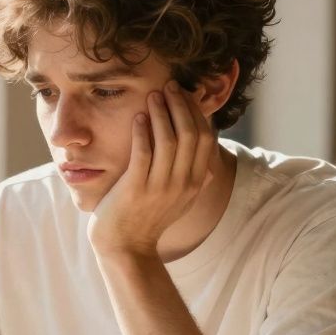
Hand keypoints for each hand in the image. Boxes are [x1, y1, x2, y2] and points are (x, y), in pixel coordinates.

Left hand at [87, 80, 215, 256]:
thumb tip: (210, 164)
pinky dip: (143, 132)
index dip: (197, 113)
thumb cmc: (147, 219)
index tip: (185, 95)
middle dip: (181, 106)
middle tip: (169, 87)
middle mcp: (182, 184)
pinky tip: (139, 117)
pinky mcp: (136, 189)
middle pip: (191, 135)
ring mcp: (159, 187)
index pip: (206, 139)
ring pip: (169, 140)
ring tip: (153, 95)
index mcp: (194, 183)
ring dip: (161, 113)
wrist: (125, 247)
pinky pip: (143, 153)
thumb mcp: (179, 200)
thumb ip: (193, 179)